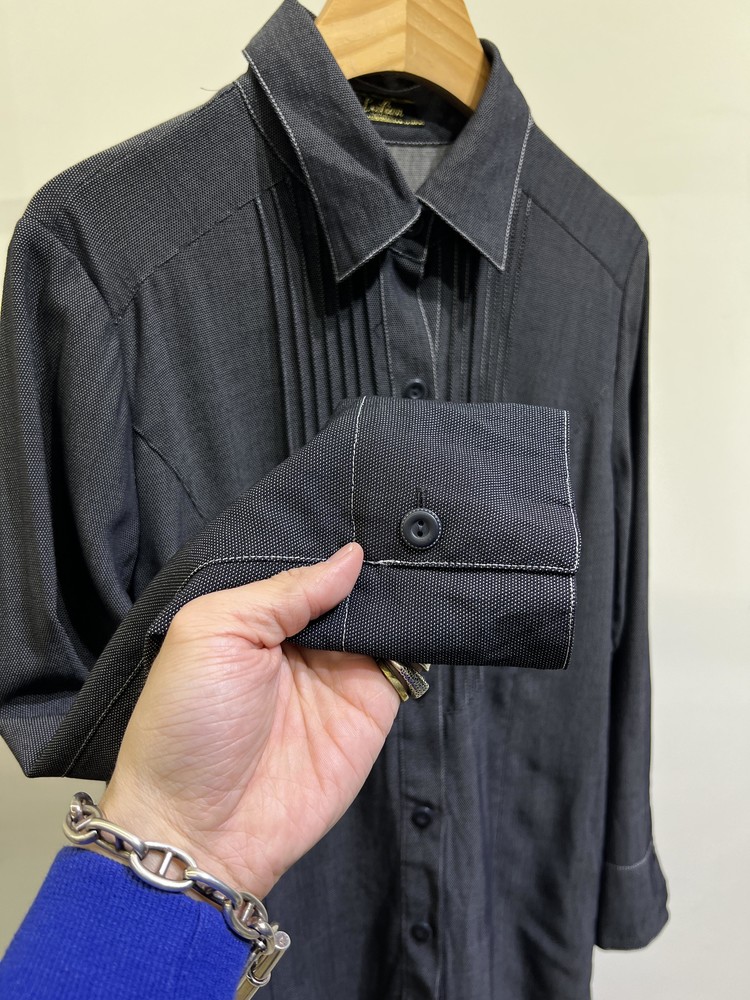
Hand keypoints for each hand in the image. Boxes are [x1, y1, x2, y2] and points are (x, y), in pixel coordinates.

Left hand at [98, 542, 399, 898]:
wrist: (203, 829)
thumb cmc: (187, 725)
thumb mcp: (214, 631)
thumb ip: (282, 591)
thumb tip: (348, 557)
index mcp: (257, 617)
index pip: (308, 569)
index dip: (334, 548)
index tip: (370, 515)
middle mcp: (302, 641)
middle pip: (351, 589)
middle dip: (375, 565)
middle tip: (405, 528)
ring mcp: (340, 673)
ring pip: (383, 618)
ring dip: (400, 595)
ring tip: (421, 560)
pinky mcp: (372, 708)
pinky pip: (405, 661)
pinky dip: (420, 636)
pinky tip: (427, 608)